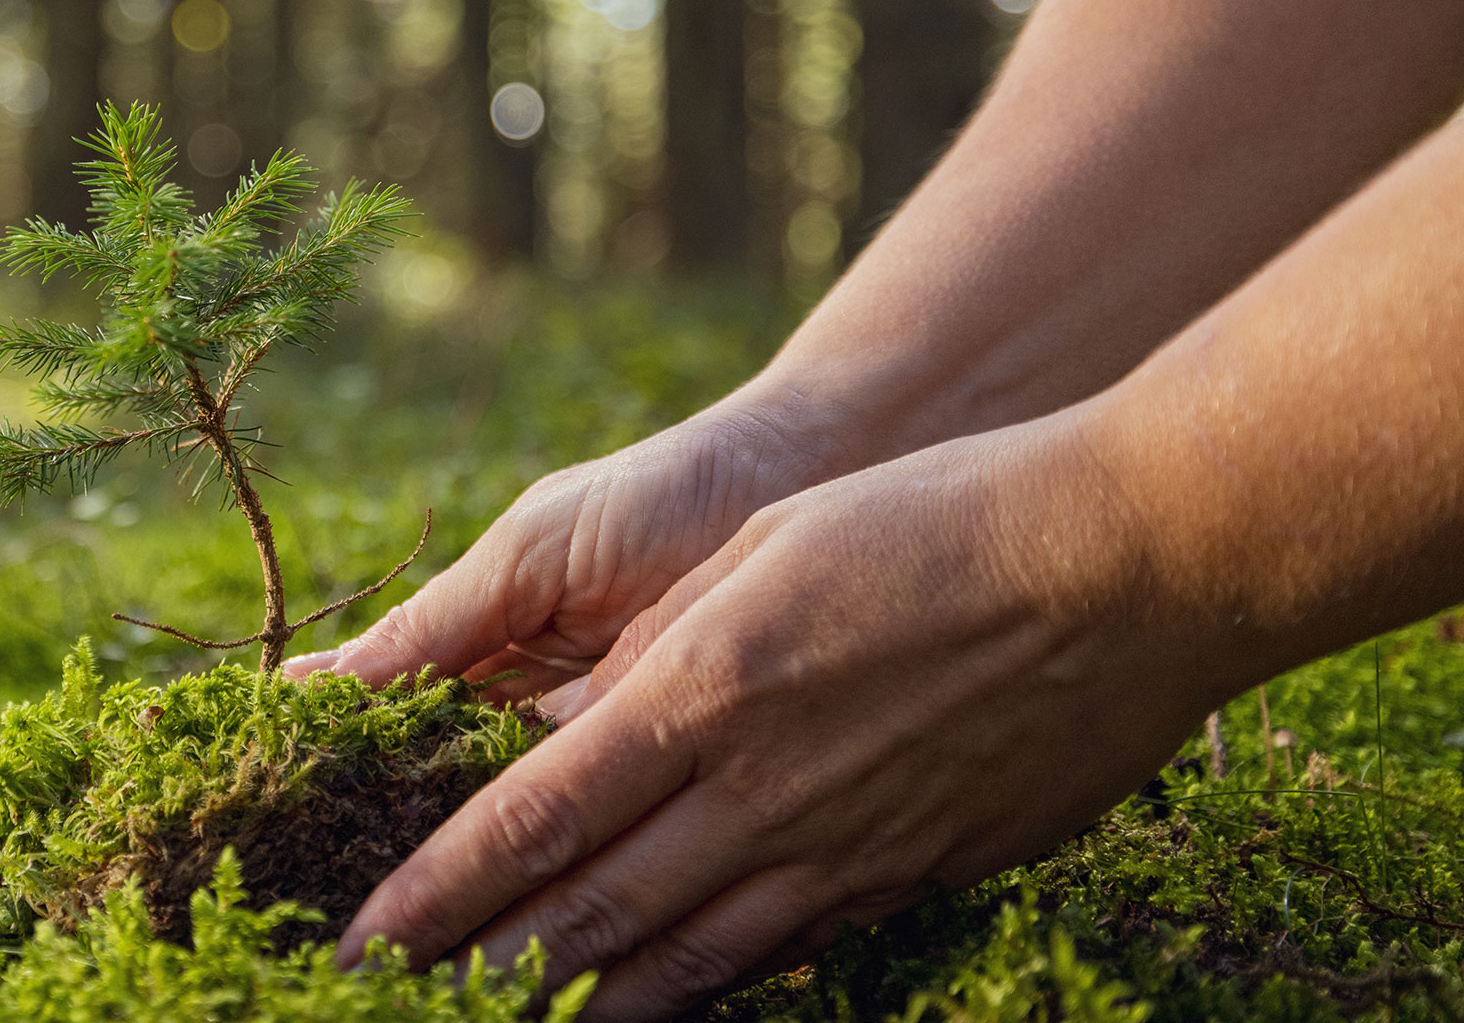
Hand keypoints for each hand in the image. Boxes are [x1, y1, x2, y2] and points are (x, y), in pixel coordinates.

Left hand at [335, 422, 1229, 1020]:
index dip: (442, 894)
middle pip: (591, 912)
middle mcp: (758, 787)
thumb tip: (588, 725)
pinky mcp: (912, 872)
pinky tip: (658, 1005)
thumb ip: (665, 651)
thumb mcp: (761, 554)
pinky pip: (783, 951)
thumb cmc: (930, 518)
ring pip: (683, 958)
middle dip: (484, 971)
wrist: (1125, 564)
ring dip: (583, 1005)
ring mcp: (842, 846)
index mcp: (701, 688)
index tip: (367, 940)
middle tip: (397, 1002)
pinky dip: (703, 988)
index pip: (535, 820)